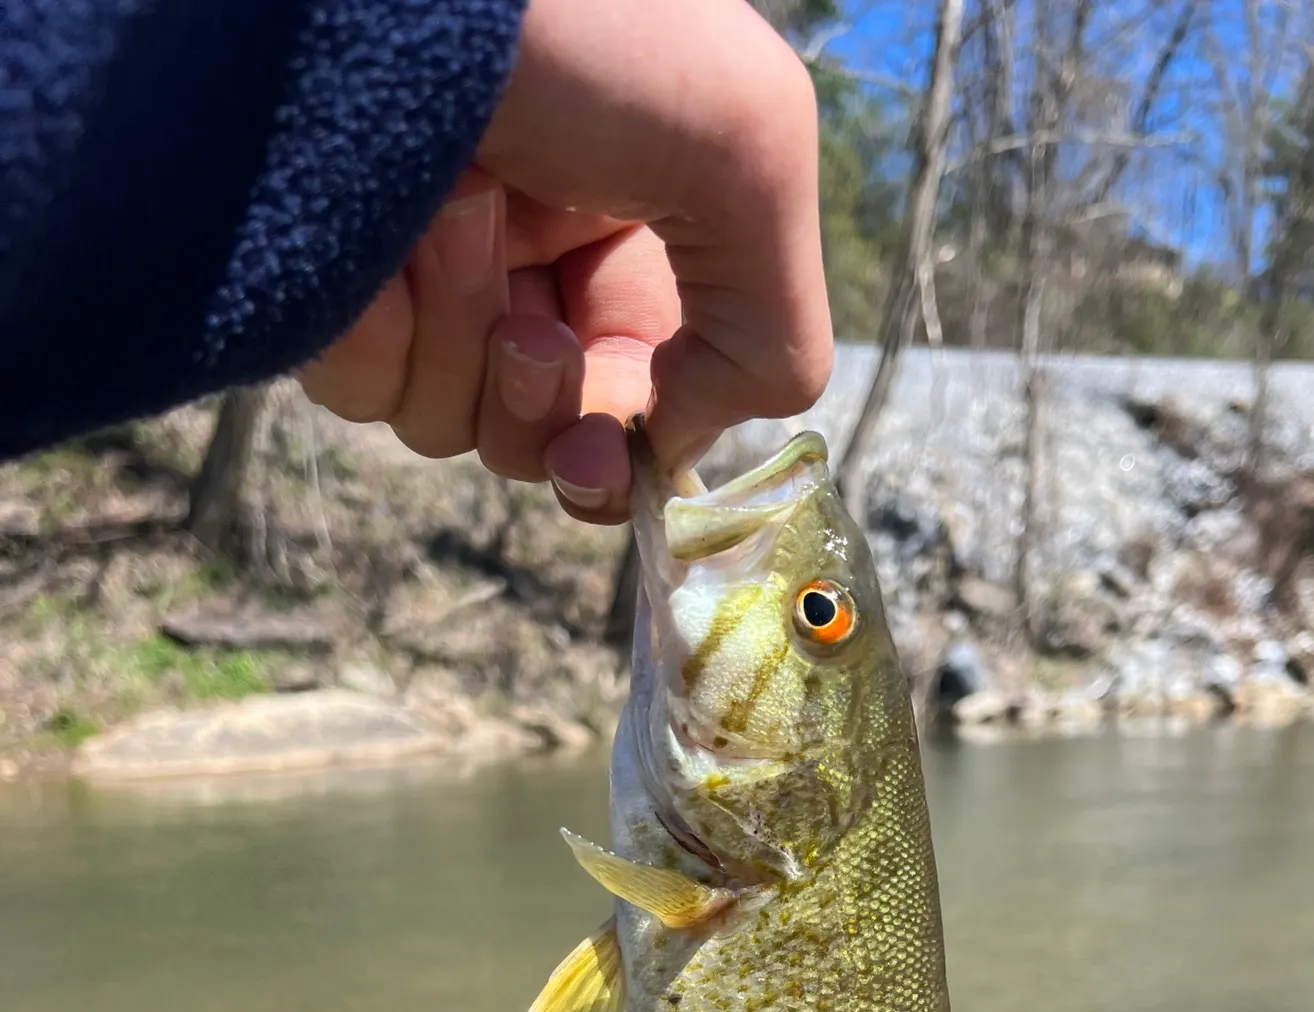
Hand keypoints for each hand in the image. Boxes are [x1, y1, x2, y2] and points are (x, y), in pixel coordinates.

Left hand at [297, 0, 832, 524]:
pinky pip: (356, 385)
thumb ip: (771, 331)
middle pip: (538, 435)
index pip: (634, 404)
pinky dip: (370, 335)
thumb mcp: (751, 153)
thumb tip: (678, 445)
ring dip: (456, 341)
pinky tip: (378, 240)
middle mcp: (536, 259)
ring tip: (451, 210)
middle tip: (525, 323)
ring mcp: (427, 263)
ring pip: (446, 420)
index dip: (617, 449)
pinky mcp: (332, 267)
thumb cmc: (596, 25)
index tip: (593, 457)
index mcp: (640, 242)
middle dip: (535, 400)